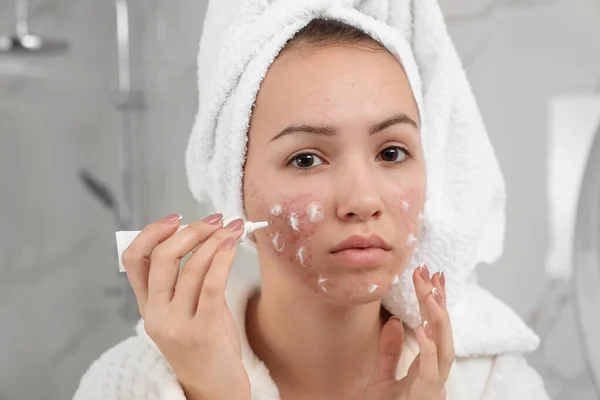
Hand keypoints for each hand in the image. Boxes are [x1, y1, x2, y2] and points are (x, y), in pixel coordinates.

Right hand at [121, 213, 250, 399]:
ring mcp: (176, 325)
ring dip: (214, 240)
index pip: (133, 260)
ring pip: (190, 268)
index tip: (176, 218)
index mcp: (148, 307)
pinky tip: (232, 245)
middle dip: (190, 231)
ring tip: (232, 228)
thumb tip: (203, 237)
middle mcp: (155, 315)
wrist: (215, 390)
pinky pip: (211, 285)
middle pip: (161, 258)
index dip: (151, 233)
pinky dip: (222, 259)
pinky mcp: (201, 332)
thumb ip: (187, 281)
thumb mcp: (187, 311)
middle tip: (214, 220)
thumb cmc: (206, 347)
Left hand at [364, 265, 453, 399]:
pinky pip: (431, 371)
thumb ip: (389, 352)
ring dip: (438, 319)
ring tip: (430, 292)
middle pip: (443, 333)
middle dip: (439, 302)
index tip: (429, 276)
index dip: (435, 303)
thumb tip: (393, 323)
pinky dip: (429, 348)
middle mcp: (435, 377)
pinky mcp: (425, 397)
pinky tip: (422, 326)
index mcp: (427, 370)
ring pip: (446, 348)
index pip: (435, 330)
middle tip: (430, 273)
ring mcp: (433, 388)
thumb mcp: (381, 378)